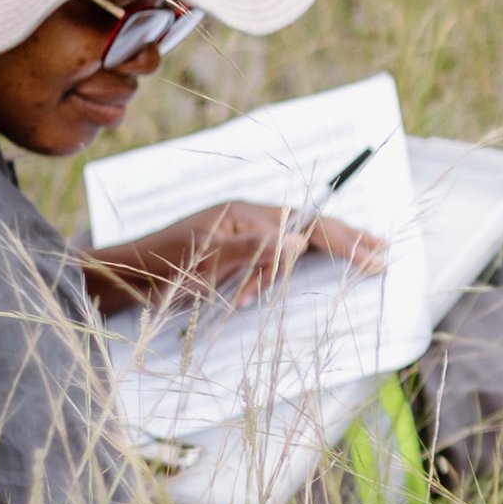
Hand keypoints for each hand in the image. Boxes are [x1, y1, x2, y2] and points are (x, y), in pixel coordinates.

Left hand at [81, 199, 385, 312]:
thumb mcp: (204, 260)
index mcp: (246, 215)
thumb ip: (253, 250)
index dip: (346, 241)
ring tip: (355, 260)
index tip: (377, 259)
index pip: (309, 225)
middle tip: (384, 253)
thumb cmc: (157, 269)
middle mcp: (246, 220)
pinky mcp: (227, 255)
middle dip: (346, 240)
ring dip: (315, 256)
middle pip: (308, 226)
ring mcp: (237, 236)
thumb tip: (299, 240)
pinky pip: (267, 259)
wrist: (118, 279)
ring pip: (290, 242)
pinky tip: (269, 289)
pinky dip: (277, 275)